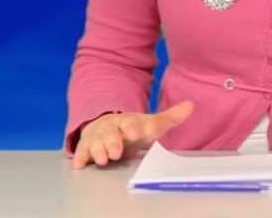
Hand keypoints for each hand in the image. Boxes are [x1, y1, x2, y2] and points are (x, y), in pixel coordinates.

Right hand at [71, 100, 192, 169]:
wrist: (108, 125)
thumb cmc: (133, 128)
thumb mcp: (151, 123)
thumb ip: (170, 117)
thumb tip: (191, 105)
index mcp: (127, 121)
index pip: (129, 122)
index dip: (132, 127)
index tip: (136, 132)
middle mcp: (110, 127)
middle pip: (110, 134)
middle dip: (113, 142)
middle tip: (116, 152)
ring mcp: (97, 137)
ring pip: (95, 142)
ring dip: (97, 150)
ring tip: (103, 160)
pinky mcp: (86, 146)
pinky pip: (82, 151)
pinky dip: (80, 157)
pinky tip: (80, 165)